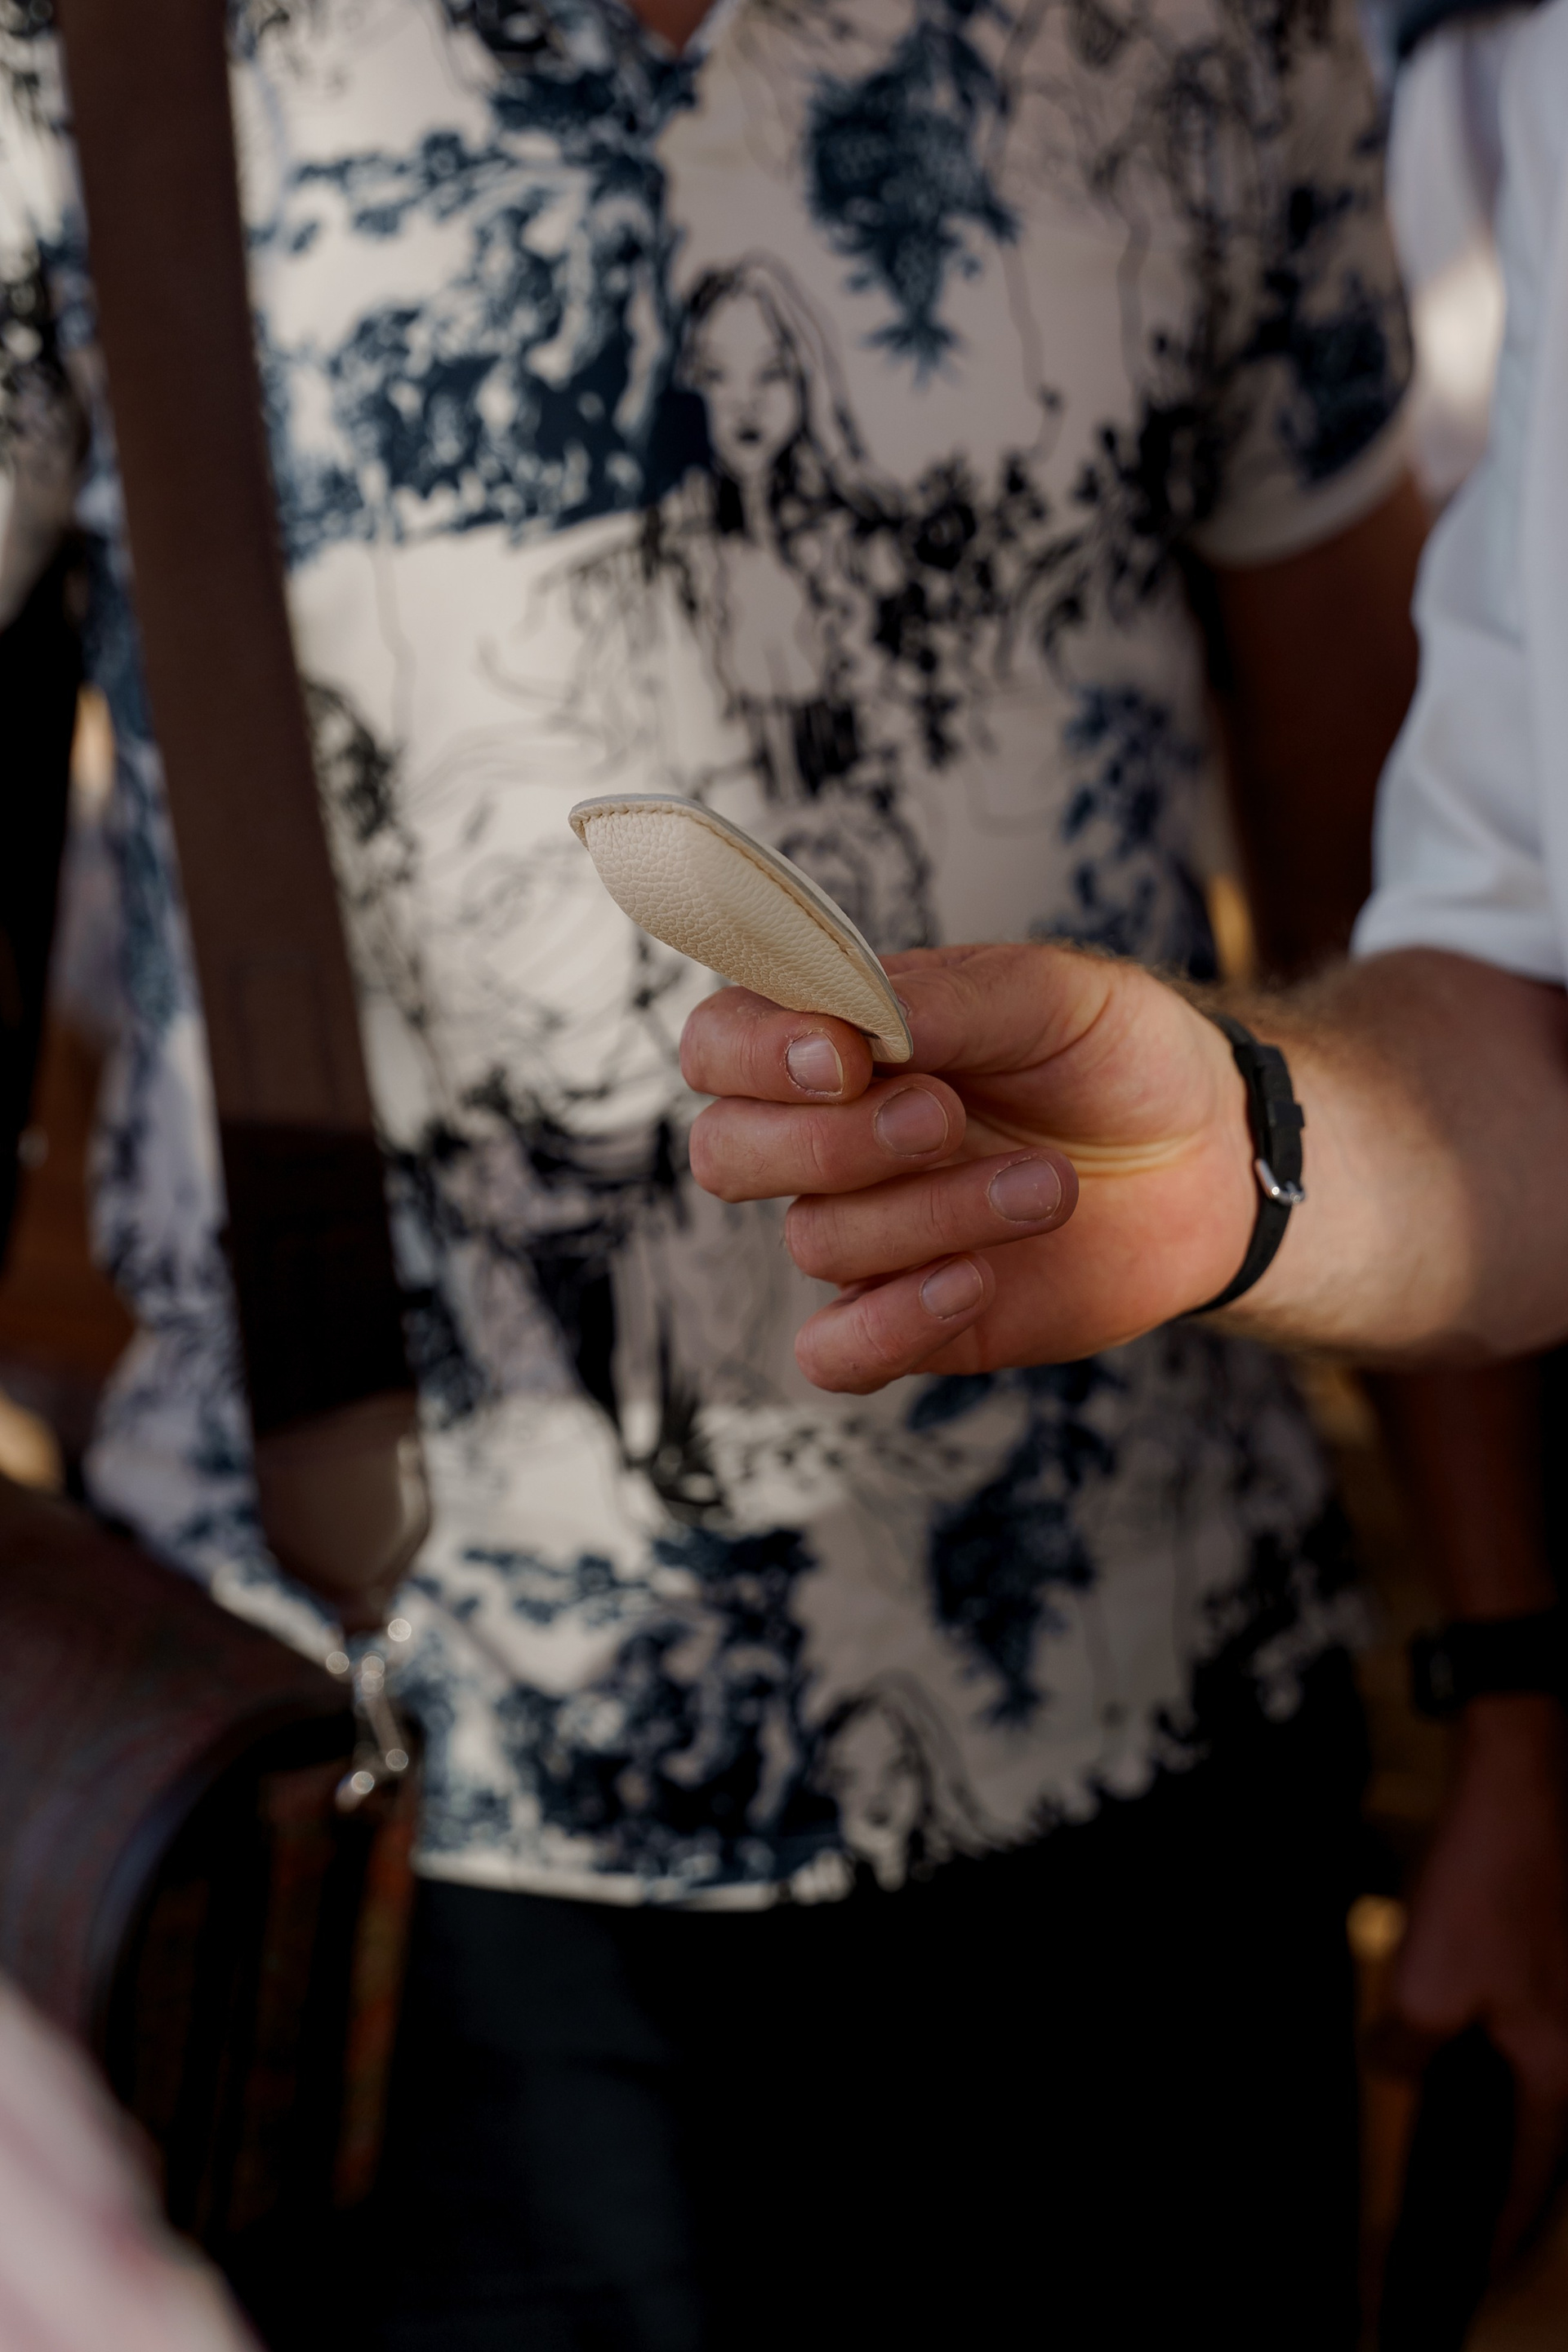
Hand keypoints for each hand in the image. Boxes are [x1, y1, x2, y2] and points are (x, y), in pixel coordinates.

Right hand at [680, 942, 1258, 1390]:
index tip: (845, 1055)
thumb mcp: (1051, 992)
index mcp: (839, 1038)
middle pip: (727, 1153)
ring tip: (1049, 1184)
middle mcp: (829, 1137)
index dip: (754, 1054)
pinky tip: (976, 1280)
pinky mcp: (910, 1319)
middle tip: (948, 1116)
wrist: (1211, 1156)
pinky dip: (891, 1323)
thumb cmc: (1119, 1056)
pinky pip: (834, 1353)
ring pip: (816, 1240)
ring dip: (932, 1213)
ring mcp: (867, 1233)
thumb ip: (946, 999)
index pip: (720, 1044)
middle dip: (835, 1141)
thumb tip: (855, 1020)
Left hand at [1395, 1696, 1567, 2264]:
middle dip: (1507, 2185)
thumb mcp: (1428, 1979)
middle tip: (1473, 2227)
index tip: (1475, 2268)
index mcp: (1559, 2066)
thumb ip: (1408, 2045)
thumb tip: (1392, 2069)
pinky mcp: (1555, 1956)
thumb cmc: (1488, 1880)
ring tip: (1466, 2151)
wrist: (1519, 1781)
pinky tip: (1463, 2053)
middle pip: (1544, 2136)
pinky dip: (1501, 2063)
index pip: (1529, 2177)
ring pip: (1540, 2085)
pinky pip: (1532, 2037)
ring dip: (1505, 2122)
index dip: (1499, 2228)